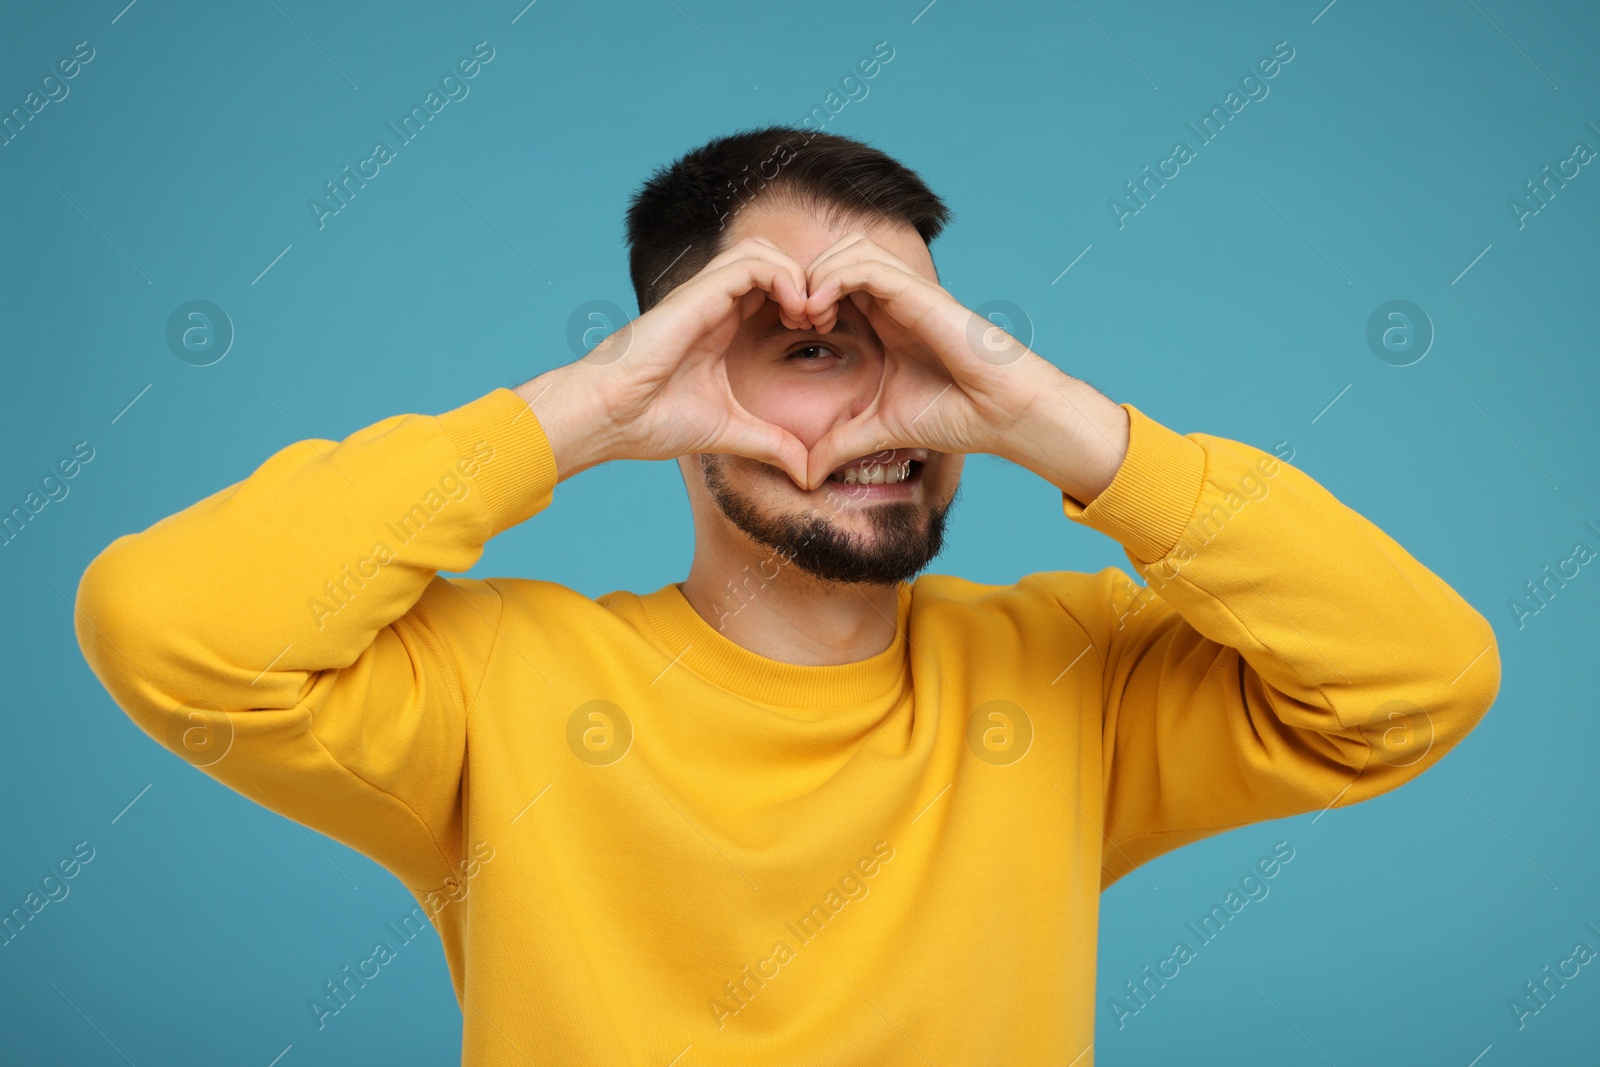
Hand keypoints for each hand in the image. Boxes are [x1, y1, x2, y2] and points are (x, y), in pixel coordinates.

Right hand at [517, 238, 817, 485]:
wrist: (608, 417)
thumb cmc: (651, 421)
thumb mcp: (729, 432)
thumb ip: (770, 443)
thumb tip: (806, 474)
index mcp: (721, 326)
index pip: (772, 288)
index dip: (805, 301)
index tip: (819, 335)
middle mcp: (714, 304)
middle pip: (772, 260)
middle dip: (807, 282)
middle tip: (822, 321)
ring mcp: (705, 296)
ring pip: (764, 251)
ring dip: (798, 276)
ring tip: (809, 315)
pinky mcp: (697, 295)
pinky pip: (751, 263)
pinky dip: (783, 277)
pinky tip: (795, 311)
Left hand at [799, 233, 1128, 501]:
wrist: (1001, 414)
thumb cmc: (954, 415)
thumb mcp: (879, 429)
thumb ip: (841, 443)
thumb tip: (804, 474)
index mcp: (885, 318)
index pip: (833, 280)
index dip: (803, 296)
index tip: (790, 332)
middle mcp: (895, 298)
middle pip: (836, 253)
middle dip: (804, 278)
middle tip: (792, 319)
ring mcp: (908, 293)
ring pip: (849, 248)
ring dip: (816, 275)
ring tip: (806, 316)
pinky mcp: (919, 295)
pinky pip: (865, 265)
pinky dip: (833, 279)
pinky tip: (820, 314)